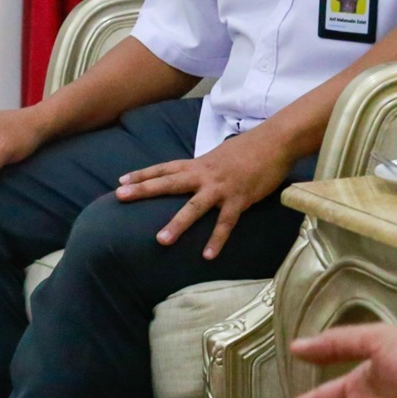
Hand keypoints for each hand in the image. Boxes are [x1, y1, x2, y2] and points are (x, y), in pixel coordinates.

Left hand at [114, 131, 293, 257]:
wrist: (276, 142)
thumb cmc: (250, 149)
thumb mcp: (220, 156)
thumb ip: (205, 169)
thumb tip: (194, 177)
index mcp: (199, 164)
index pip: (165, 167)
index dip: (143, 174)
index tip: (120, 182)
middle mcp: (205, 175)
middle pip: (169, 182)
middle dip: (144, 190)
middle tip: (120, 196)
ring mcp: (221, 188)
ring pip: (194, 207)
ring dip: (177, 224)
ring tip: (160, 240)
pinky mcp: (240, 199)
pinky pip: (226, 222)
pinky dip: (217, 239)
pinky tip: (207, 256)